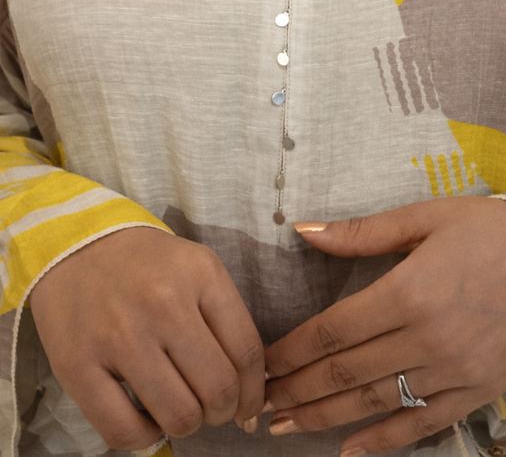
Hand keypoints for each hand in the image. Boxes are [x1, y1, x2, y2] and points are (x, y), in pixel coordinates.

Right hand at [30, 227, 264, 450]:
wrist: (75, 244)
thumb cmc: (145, 264)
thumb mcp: (196, 268)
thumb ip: (226, 321)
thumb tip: (249, 399)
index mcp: (200, 273)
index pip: (247, 352)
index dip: (254, 392)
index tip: (247, 405)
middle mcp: (163, 302)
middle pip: (219, 390)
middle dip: (223, 411)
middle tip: (210, 406)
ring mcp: (119, 335)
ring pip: (180, 416)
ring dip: (187, 423)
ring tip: (178, 406)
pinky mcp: (77, 364)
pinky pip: (126, 431)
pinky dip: (145, 436)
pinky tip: (146, 415)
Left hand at [264, 196, 505, 454]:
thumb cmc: (483, 230)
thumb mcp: (422, 218)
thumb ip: (359, 232)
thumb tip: (300, 228)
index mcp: (409, 291)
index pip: (333, 331)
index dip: (292, 351)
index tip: (262, 362)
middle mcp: (427, 338)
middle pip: (346, 373)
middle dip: (297, 390)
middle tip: (259, 403)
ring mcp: (454, 371)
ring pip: (376, 403)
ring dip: (325, 418)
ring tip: (285, 427)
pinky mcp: (478, 391)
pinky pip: (423, 424)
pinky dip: (384, 442)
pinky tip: (350, 451)